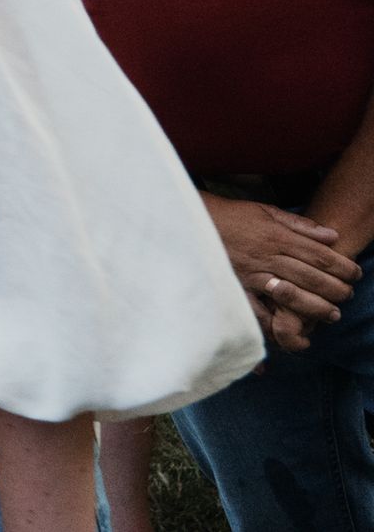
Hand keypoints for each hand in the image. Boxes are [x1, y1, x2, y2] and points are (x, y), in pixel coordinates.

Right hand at [202, 194, 360, 349]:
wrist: (189, 221)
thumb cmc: (229, 216)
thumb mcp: (264, 211)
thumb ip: (298, 225)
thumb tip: (331, 236)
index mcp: (275, 236)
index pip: (318, 254)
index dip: (342, 265)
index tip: (356, 273)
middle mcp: (266, 256)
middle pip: (310, 276)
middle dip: (335, 288)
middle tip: (348, 296)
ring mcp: (250, 275)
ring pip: (292, 294)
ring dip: (316, 307)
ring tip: (332, 315)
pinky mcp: (235, 289)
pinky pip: (256, 311)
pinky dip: (274, 324)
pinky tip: (291, 333)